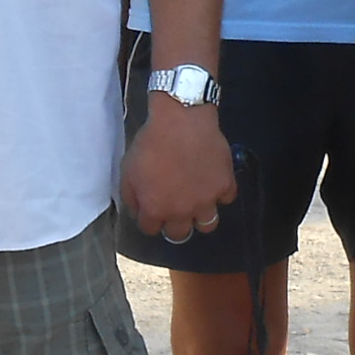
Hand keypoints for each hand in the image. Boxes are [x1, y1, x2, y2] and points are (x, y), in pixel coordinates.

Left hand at [120, 101, 234, 241]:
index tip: (152, 208)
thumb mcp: (128, 170)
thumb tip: (139, 211)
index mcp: (156, 209)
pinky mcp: (225, 184)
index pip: (150, 229)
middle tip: (174, 209)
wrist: (181, 120)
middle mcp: (182, 212)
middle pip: (180, 235)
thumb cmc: (151, 142)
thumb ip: (132, 197)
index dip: (149, 219)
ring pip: (208, 224)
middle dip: (174, 225)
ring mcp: (207, 200)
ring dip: (200, 216)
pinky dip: (220, 192)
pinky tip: (212, 181)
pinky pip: (226, 198)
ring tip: (197, 202)